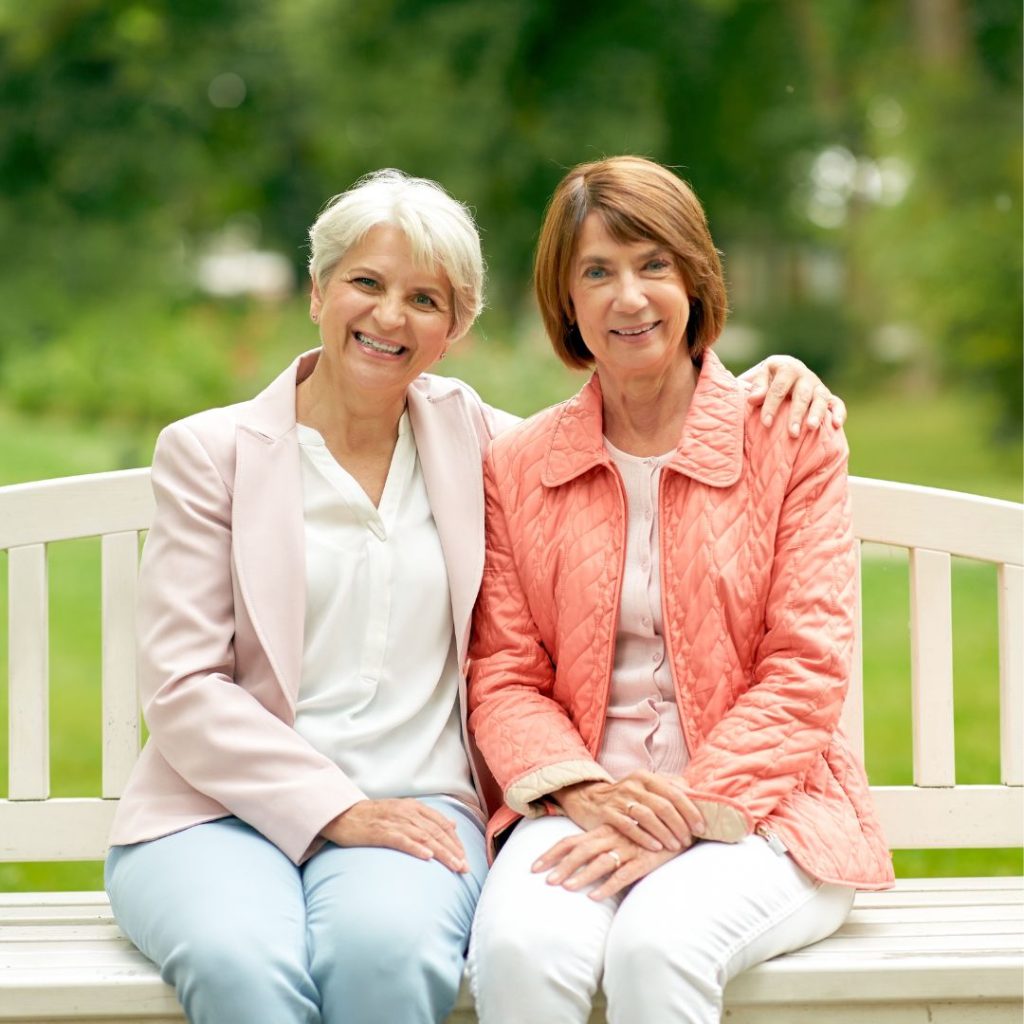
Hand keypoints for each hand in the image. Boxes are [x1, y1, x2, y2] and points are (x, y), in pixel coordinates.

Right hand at [321, 798, 467, 872]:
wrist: (342, 814)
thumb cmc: (373, 817)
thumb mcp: (403, 812)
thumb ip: (427, 818)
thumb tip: (452, 824)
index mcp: (413, 807)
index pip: (441, 823)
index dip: (455, 841)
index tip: (465, 857)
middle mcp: (406, 812)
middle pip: (436, 831)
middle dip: (453, 850)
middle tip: (465, 867)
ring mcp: (394, 821)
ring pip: (424, 836)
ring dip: (442, 852)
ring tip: (454, 866)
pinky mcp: (380, 831)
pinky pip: (401, 839)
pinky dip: (416, 847)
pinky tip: (427, 857)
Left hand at [532, 823, 679, 900]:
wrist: (679, 822)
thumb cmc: (644, 830)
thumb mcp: (619, 832)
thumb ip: (600, 840)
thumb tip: (575, 854)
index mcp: (601, 831)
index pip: (569, 841)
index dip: (550, 854)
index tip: (533, 867)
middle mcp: (610, 837)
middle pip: (580, 851)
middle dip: (561, 866)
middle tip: (546, 881)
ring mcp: (627, 848)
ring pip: (600, 862)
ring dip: (582, 875)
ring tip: (567, 888)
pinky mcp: (644, 860)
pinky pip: (624, 874)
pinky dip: (609, 885)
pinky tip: (596, 897)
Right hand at [552, 771, 704, 852]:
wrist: (589, 799)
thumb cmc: (626, 797)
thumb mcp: (646, 787)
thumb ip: (669, 788)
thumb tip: (697, 795)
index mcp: (646, 777)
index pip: (674, 792)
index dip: (690, 811)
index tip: (701, 827)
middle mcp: (634, 785)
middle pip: (663, 805)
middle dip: (679, 824)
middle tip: (688, 840)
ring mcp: (619, 798)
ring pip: (648, 816)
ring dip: (665, 832)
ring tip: (675, 846)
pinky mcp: (607, 813)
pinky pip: (629, 826)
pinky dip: (644, 837)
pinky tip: (655, 847)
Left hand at [741, 355, 846, 434]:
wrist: (779, 375)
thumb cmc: (764, 381)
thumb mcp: (757, 378)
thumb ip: (756, 387)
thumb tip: (754, 399)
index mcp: (786, 367)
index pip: (779, 387)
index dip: (772, 405)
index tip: (766, 423)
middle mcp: (804, 375)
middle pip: (802, 394)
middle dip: (796, 414)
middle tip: (792, 433)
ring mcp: (817, 385)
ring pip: (821, 398)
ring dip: (817, 413)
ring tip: (811, 428)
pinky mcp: (827, 396)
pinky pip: (837, 403)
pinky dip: (839, 412)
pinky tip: (837, 425)